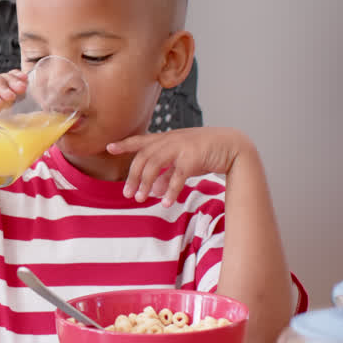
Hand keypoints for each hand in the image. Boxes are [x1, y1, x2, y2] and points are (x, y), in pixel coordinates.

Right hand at [0, 69, 26, 152]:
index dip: (17, 78)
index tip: (26, 82)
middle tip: (20, 89)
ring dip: (2, 86)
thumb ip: (14, 121)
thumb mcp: (1, 129)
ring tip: (9, 98)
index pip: (8, 82)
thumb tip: (38, 123)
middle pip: (1, 78)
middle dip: (12, 81)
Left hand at [107, 127, 252, 206]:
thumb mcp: (182, 162)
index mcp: (166, 139)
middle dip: (133, 176)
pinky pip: (177, 176)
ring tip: (140, 199)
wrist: (232, 146)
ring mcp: (181, 147)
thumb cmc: (205, 153)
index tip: (109, 148)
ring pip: (155, 164)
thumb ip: (166, 174)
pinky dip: (170, 190)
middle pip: (143, 157)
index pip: (141, 141)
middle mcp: (170, 141)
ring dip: (145, 183)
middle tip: (127, 194)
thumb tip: (152, 190)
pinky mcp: (193, 157)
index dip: (125, 144)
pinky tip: (165, 202)